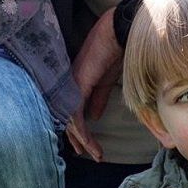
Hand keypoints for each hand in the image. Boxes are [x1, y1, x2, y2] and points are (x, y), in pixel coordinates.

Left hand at [65, 9, 123, 161]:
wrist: (121, 33)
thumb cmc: (116, 51)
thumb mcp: (107, 81)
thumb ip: (99, 98)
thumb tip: (94, 117)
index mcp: (76, 84)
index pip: (70, 112)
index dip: (78, 131)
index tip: (88, 146)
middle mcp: (69, 86)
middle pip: (66, 119)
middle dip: (78, 140)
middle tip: (89, 154)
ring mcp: (71, 85)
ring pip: (69, 120)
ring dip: (82, 140)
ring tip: (94, 153)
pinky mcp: (77, 86)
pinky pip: (74, 114)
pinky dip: (81, 131)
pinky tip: (88, 142)